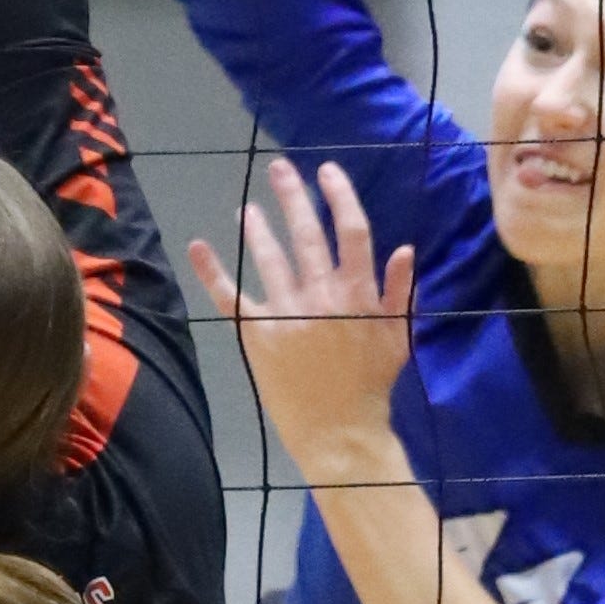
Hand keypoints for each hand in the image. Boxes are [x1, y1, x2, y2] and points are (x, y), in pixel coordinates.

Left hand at [189, 158, 418, 480]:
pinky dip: (213, 271)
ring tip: (248, 206)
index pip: (352, 231)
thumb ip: (400, 293)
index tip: (328, 172)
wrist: (341, 434)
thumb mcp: (397, 338)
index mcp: (359, 294)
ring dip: (257, 227)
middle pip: (307, 234)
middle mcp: (322, 297)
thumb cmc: (371, 387)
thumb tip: (404, 249)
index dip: (340, 197)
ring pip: (270, 258)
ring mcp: (288, 315)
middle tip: (280, 168)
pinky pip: (231, 297)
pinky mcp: (258, 336)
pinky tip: (199, 246)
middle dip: (293, 196)